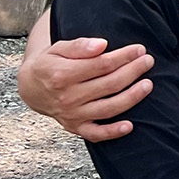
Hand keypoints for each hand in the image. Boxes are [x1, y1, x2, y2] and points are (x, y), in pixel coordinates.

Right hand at [17, 37, 154, 141]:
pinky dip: (113, 132)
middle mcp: (67, 97)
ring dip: (132, 97)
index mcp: (62, 74)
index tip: (139, 49)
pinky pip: (96, 134)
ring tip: (148, 84)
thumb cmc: (50, 64)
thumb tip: (102, 45)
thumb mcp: (58, 48)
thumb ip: (80, 46)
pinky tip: (130, 126)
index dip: (124, 56)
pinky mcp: (75, 127)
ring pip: (108, 108)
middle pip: (109, 84)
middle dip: (133, 71)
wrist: (30, 87)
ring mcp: (72, 114)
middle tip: (148, 61)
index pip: (102, 65)